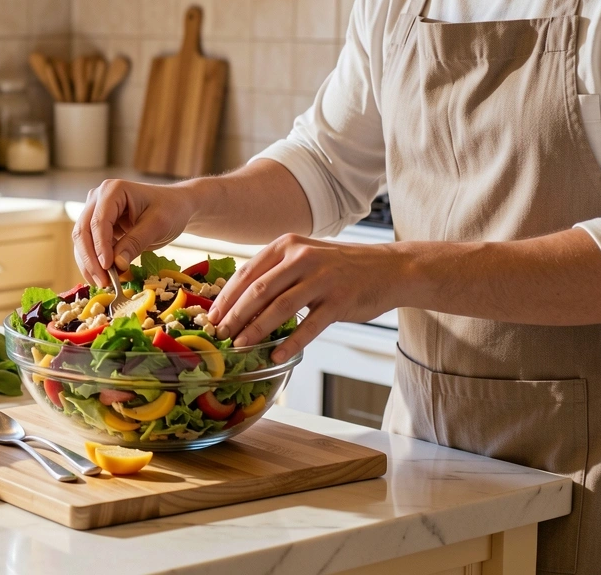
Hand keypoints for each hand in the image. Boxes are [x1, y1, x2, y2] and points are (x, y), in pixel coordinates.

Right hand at [72, 180, 194, 285]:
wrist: (176, 206)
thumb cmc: (170, 209)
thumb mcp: (157, 225)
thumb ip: (136, 242)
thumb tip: (117, 264)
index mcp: (113, 190)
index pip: (99, 221)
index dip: (100, 246)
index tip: (107, 267)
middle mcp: (98, 198)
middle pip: (84, 231)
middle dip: (91, 259)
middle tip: (103, 281)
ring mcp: (95, 211)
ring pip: (82, 241)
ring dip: (89, 264)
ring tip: (103, 283)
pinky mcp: (97, 226)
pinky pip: (89, 246)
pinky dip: (93, 262)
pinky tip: (102, 277)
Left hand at [208, 234, 399, 362]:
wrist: (389, 268)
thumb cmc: (339, 267)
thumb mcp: (304, 257)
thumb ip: (275, 273)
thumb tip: (238, 302)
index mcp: (286, 245)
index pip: (247, 272)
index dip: (226, 297)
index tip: (211, 317)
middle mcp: (302, 257)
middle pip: (258, 290)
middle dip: (235, 316)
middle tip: (219, 335)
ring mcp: (322, 278)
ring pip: (280, 308)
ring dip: (256, 330)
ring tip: (239, 346)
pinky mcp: (340, 300)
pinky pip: (309, 326)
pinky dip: (290, 343)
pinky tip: (276, 355)